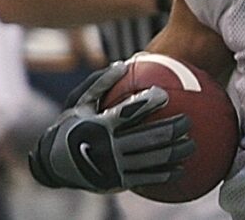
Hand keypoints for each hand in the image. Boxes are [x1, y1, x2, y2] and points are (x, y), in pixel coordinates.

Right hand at [28, 62, 194, 191]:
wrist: (53, 164)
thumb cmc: (71, 125)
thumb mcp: (78, 103)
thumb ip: (100, 83)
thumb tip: (122, 63)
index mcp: (99, 126)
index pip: (128, 112)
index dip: (147, 103)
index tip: (165, 95)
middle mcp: (108, 147)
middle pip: (147, 138)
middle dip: (172, 129)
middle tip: (188, 121)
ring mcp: (114, 167)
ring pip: (151, 159)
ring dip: (175, 152)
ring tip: (191, 144)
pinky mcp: (117, 182)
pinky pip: (146, 178)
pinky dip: (166, 173)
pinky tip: (181, 168)